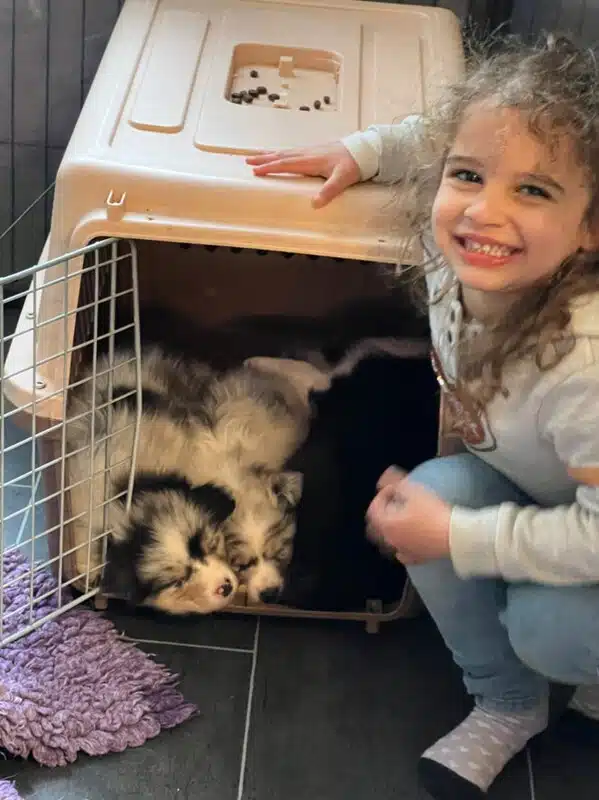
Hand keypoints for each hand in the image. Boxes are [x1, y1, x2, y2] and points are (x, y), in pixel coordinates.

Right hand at [246, 142, 360, 208]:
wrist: (364, 150)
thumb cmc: (353, 165)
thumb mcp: (342, 180)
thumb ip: (329, 191)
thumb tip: (314, 204)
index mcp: (311, 161)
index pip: (286, 164)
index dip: (271, 167)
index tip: (256, 171)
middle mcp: (308, 153)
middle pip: (281, 155)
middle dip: (264, 159)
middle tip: (248, 161)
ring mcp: (311, 150)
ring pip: (286, 152)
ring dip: (270, 154)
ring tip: (256, 156)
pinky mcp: (315, 150)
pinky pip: (293, 151)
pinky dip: (282, 153)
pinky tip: (279, 155)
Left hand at [366, 467, 451, 564]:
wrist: (454, 536)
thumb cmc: (433, 512)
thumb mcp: (413, 491)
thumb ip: (396, 484)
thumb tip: (386, 480)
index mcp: (386, 524)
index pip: (374, 508)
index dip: (382, 495)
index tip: (394, 488)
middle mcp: (390, 540)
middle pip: (375, 528)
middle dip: (381, 514)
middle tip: (393, 504)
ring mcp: (402, 552)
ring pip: (387, 542)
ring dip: (389, 531)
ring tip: (400, 521)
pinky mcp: (415, 559)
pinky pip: (402, 554)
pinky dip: (401, 546)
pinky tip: (408, 540)